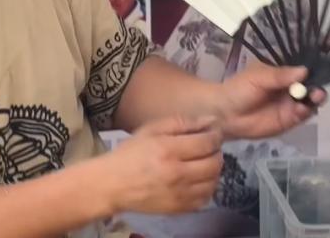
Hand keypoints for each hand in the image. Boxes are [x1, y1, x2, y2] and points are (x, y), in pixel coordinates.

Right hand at [95, 115, 223, 214]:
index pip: (207, 142)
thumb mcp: (151, 130)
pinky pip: (206, 198)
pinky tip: (196, 180)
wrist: (112, 184)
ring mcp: (179, 194)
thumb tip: (210, 121)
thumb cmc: (130, 153)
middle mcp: (177, 173)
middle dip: (216, 152)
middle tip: (207, 148)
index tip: (212, 133)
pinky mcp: (179, 208)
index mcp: (168, 150)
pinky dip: (206, 188)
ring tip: (202, 163)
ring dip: (213, 170)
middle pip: (214, 163)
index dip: (215, 136)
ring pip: (214, 181)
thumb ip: (182, 123)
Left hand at [216, 61, 325, 139]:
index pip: (304, 72)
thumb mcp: (258, 77)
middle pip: (311, 88)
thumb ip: (280, 75)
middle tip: (317, 91)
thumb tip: (304, 70)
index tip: (319, 73)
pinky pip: (302, 116)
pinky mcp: (288, 121)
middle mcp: (290, 89)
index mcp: (284, 75)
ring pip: (310, 103)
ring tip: (313, 98)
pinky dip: (304, 113)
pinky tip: (301, 110)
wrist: (224, 113)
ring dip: (314, 101)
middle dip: (317, 89)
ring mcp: (290, 105)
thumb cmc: (239, 89)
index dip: (313, 73)